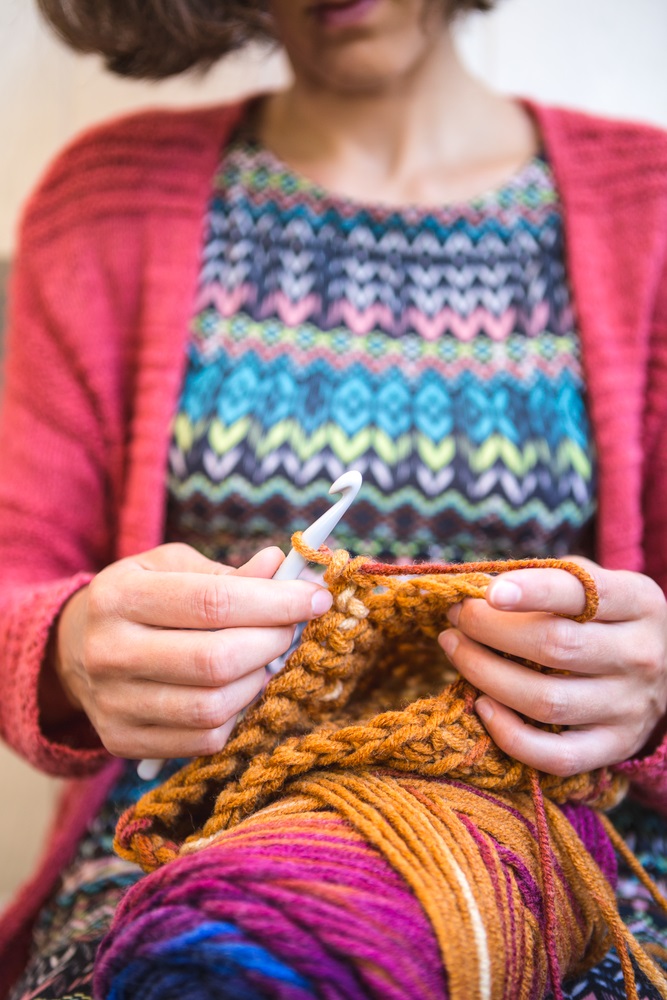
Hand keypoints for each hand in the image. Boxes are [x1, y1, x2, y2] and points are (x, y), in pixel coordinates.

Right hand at [51, 544, 331, 759]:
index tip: (315, 598)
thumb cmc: (139, 598)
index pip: (213, 602)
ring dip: (260, 682)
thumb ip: (228, 573)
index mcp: (120, 596)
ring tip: (269, 658)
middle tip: (295, 628)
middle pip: (215, 660)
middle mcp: (110, 652)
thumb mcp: (172, 567)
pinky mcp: (122, 742)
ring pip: (212, 707)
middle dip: (273, 643)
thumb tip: (282, 567)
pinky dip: (238, 715)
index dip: (275, 602)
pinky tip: (243, 688)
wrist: (75, 650)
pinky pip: (202, 739)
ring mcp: (114, 704)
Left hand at [438, 559, 666, 775]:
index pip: (584, 593)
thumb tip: (478, 583)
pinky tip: (482, 706)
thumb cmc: (606, 617)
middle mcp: (640, 655)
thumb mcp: (595, 585)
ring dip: (486, 675)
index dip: (533, 590)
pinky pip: (556, 755)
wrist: (665, 670)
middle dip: (490, 629)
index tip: (488, 591)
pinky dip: (511, 736)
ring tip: (455, 649)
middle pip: (555, 646)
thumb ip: (547, 578)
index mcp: (638, 603)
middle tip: (457, 617)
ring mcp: (629, 707)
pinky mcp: (613, 746)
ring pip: (547, 701)